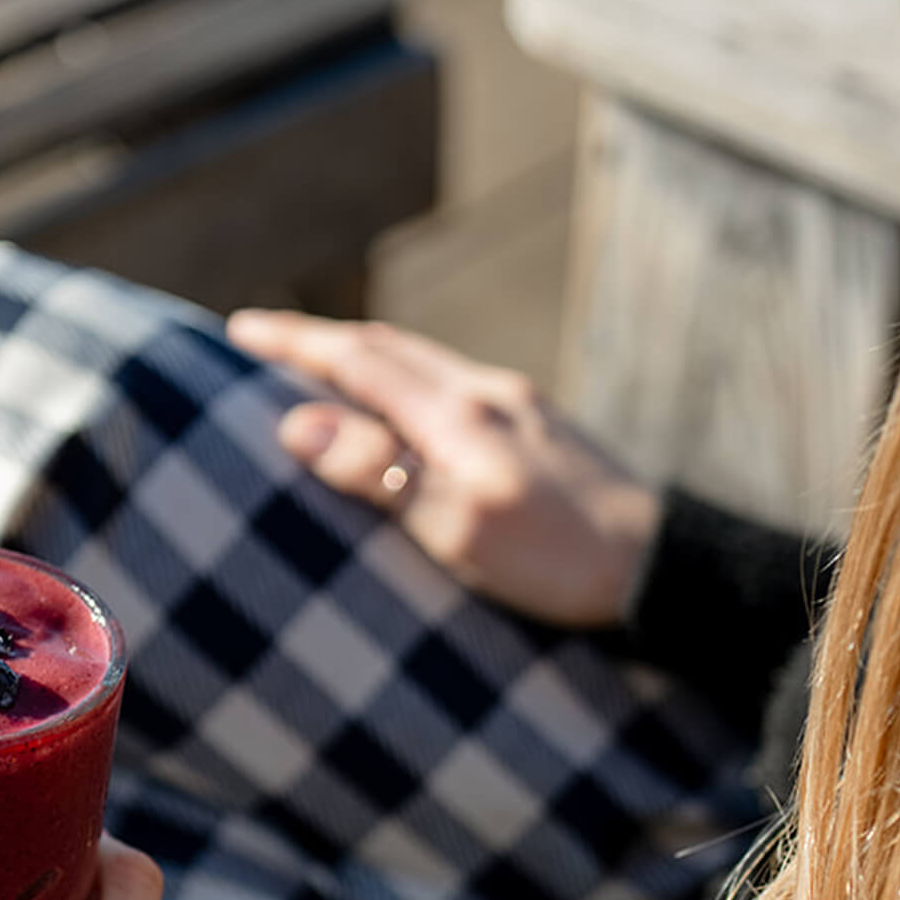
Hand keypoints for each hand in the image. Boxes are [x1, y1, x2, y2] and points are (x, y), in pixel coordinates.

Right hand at [226, 310, 658, 626]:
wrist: (662, 568)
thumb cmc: (559, 559)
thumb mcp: (458, 525)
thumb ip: (379, 471)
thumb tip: (296, 422)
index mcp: (457, 412)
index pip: (357, 359)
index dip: (294, 343)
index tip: (237, 331)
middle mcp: (486, 393)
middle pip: (389, 348)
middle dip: (321, 342)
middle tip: (265, 345)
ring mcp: (519, 408)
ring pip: (424, 365)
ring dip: (366, 360)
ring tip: (325, 375)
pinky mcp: (542, 430)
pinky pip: (452, 388)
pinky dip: (407, 387)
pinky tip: (410, 417)